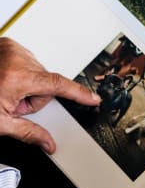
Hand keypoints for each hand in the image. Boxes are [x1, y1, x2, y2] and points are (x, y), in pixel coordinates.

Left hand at [0, 37, 99, 152]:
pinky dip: (19, 73)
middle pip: (45, 82)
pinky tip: (4, 81)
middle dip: (34, 96)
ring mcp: (10, 48)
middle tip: (13, 104)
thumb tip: (48, 143)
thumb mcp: (0, 124)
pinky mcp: (6, 44)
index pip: (58, 85)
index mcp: (17, 77)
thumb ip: (30, 134)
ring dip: (26, 84)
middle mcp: (16, 58)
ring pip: (36, 72)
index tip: (93, 98)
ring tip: (5, 92)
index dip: (79, 93)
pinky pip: (25, 61)